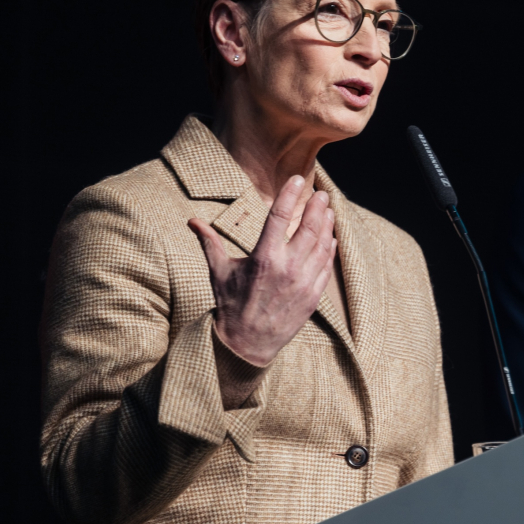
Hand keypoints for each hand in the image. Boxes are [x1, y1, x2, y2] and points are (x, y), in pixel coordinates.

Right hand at [187, 176, 336, 366]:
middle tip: (322, 194)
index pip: (279, 216)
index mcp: (263, 257)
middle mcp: (286, 268)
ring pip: (322, 246)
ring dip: (327, 226)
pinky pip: (326, 267)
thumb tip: (192, 221)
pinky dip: (329, 250)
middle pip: (308, 228)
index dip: (290, 194)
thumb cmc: (230, 305)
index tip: (299, 179)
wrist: (246, 344)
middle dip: (317, 207)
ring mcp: (302, 283)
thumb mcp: (218, 271)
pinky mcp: (312, 297)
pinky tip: (330, 239)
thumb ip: (209, 242)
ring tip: (328, 211)